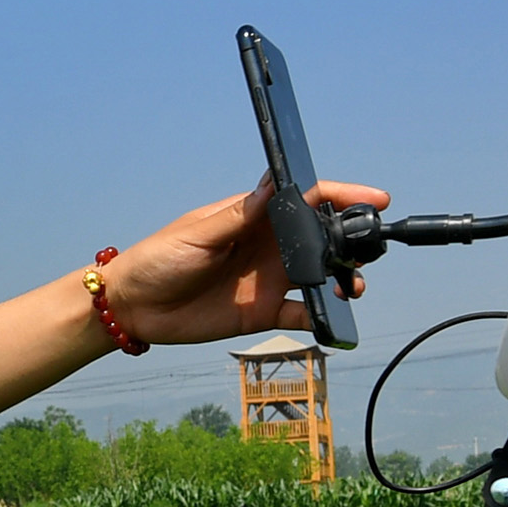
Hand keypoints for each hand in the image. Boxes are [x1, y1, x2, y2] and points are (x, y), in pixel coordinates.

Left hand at [110, 178, 389, 347]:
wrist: (133, 306)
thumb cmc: (158, 259)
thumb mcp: (196, 235)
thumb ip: (239, 216)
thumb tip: (275, 187)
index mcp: (255, 217)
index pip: (306, 198)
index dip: (342, 195)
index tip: (374, 199)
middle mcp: (269, 245)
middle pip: (323, 236)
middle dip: (352, 239)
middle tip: (367, 249)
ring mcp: (270, 278)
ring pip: (322, 274)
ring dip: (343, 278)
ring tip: (352, 286)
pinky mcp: (264, 311)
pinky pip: (304, 313)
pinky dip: (324, 317)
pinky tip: (332, 319)